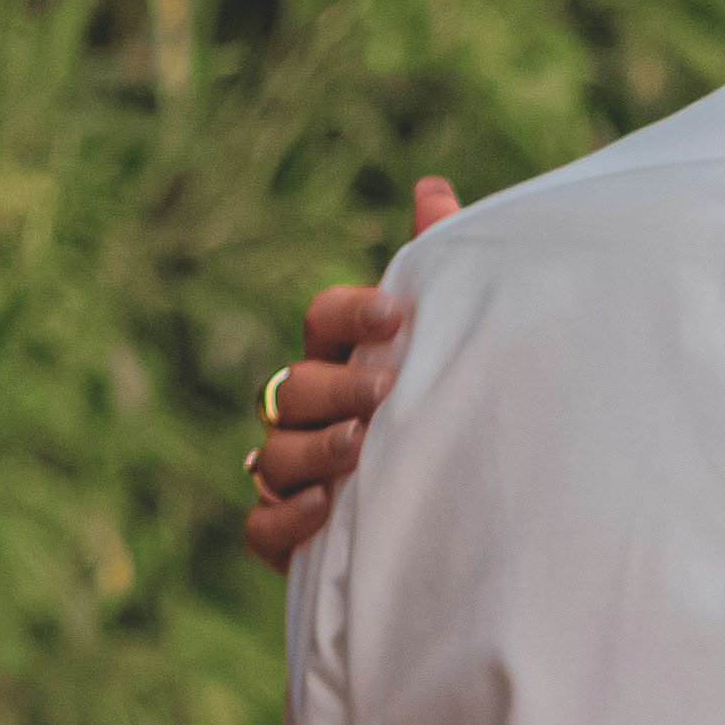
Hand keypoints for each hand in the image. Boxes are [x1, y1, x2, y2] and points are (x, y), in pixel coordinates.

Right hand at [235, 178, 458, 568]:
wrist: (465, 525)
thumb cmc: (451, 414)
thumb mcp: (454, 346)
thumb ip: (440, 269)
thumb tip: (431, 187)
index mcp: (345, 357)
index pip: (324, 317)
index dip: (350, 312)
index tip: (395, 314)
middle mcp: (310, 410)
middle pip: (293, 386)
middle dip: (335, 388)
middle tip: (385, 394)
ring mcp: (293, 474)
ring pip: (271, 453)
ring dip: (314, 450)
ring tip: (361, 452)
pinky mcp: (291, 537)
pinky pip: (259, 526)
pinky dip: (283, 519)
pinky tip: (324, 511)